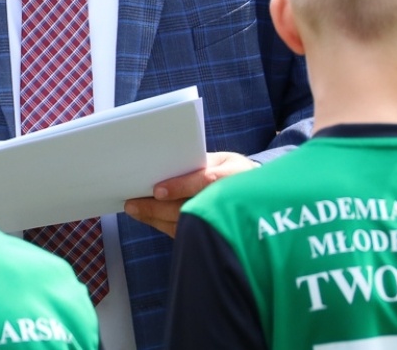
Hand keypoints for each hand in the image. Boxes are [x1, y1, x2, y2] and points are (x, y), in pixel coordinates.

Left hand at [123, 152, 258, 236]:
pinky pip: (185, 233)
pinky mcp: (212, 234)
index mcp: (232, 176)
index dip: (181, 187)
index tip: (157, 191)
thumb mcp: (226, 161)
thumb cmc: (237, 173)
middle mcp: (227, 201)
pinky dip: (163, 225)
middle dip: (158, 208)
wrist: (263, 199)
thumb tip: (170, 164)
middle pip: (189, 208)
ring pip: (184, 224)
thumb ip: (203, 163)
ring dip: (156, 219)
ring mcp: (220, 222)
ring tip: (135, 211)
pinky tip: (148, 218)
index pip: (204, 182)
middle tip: (133, 205)